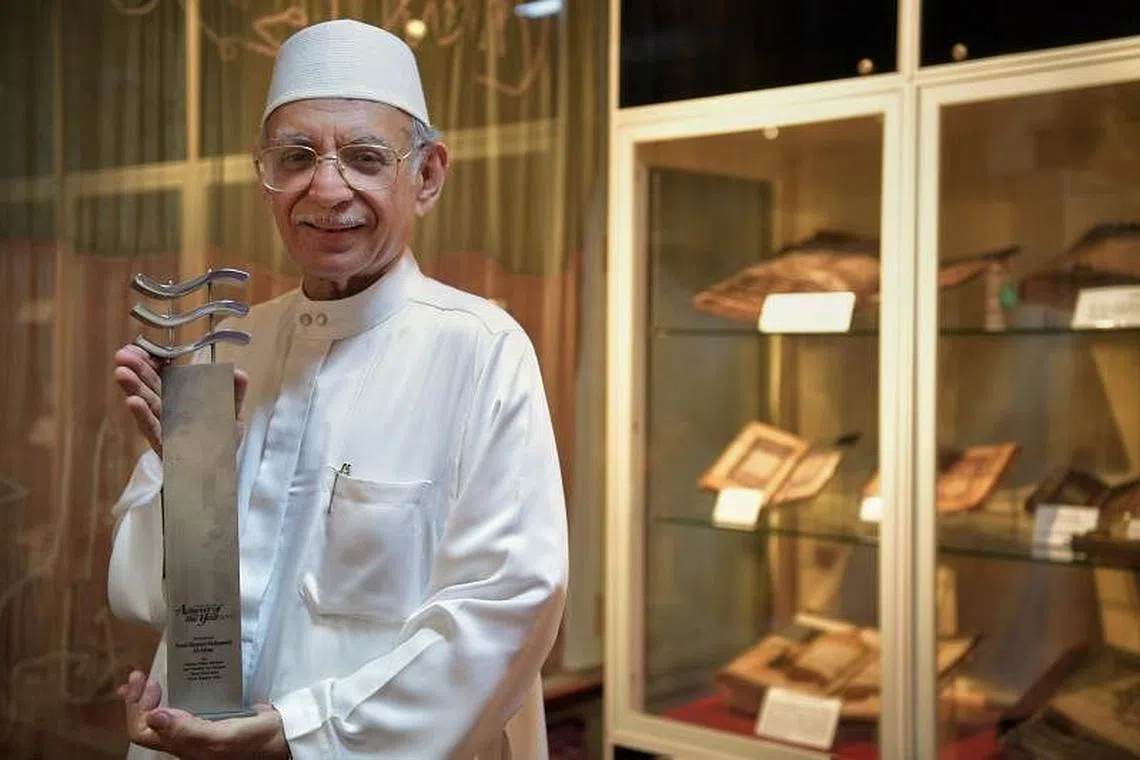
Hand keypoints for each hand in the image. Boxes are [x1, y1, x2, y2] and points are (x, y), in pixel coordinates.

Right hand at [114, 345, 248, 455]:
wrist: (219, 474)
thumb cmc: (221, 442)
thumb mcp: (232, 415)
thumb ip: (235, 394)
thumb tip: (240, 372)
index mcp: (183, 399)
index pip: (165, 376)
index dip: (152, 362)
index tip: (139, 348)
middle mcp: (170, 410)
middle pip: (152, 387)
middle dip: (138, 370)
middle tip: (122, 355)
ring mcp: (165, 427)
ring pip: (147, 405)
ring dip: (134, 388)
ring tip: (121, 373)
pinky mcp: (164, 444)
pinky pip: (152, 428)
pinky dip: (143, 415)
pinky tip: (132, 401)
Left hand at [119, 670, 289, 759]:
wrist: (284, 737)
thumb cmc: (254, 740)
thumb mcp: (222, 736)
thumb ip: (188, 730)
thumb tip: (153, 716)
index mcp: (183, 747)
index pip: (142, 731)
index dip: (137, 708)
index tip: (149, 682)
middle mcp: (184, 739)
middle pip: (146, 724)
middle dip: (137, 699)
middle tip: (141, 675)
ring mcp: (196, 728)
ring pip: (160, 715)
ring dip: (147, 697)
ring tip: (146, 677)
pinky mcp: (210, 716)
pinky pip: (182, 706)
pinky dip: (171, 693)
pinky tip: (176, 680)